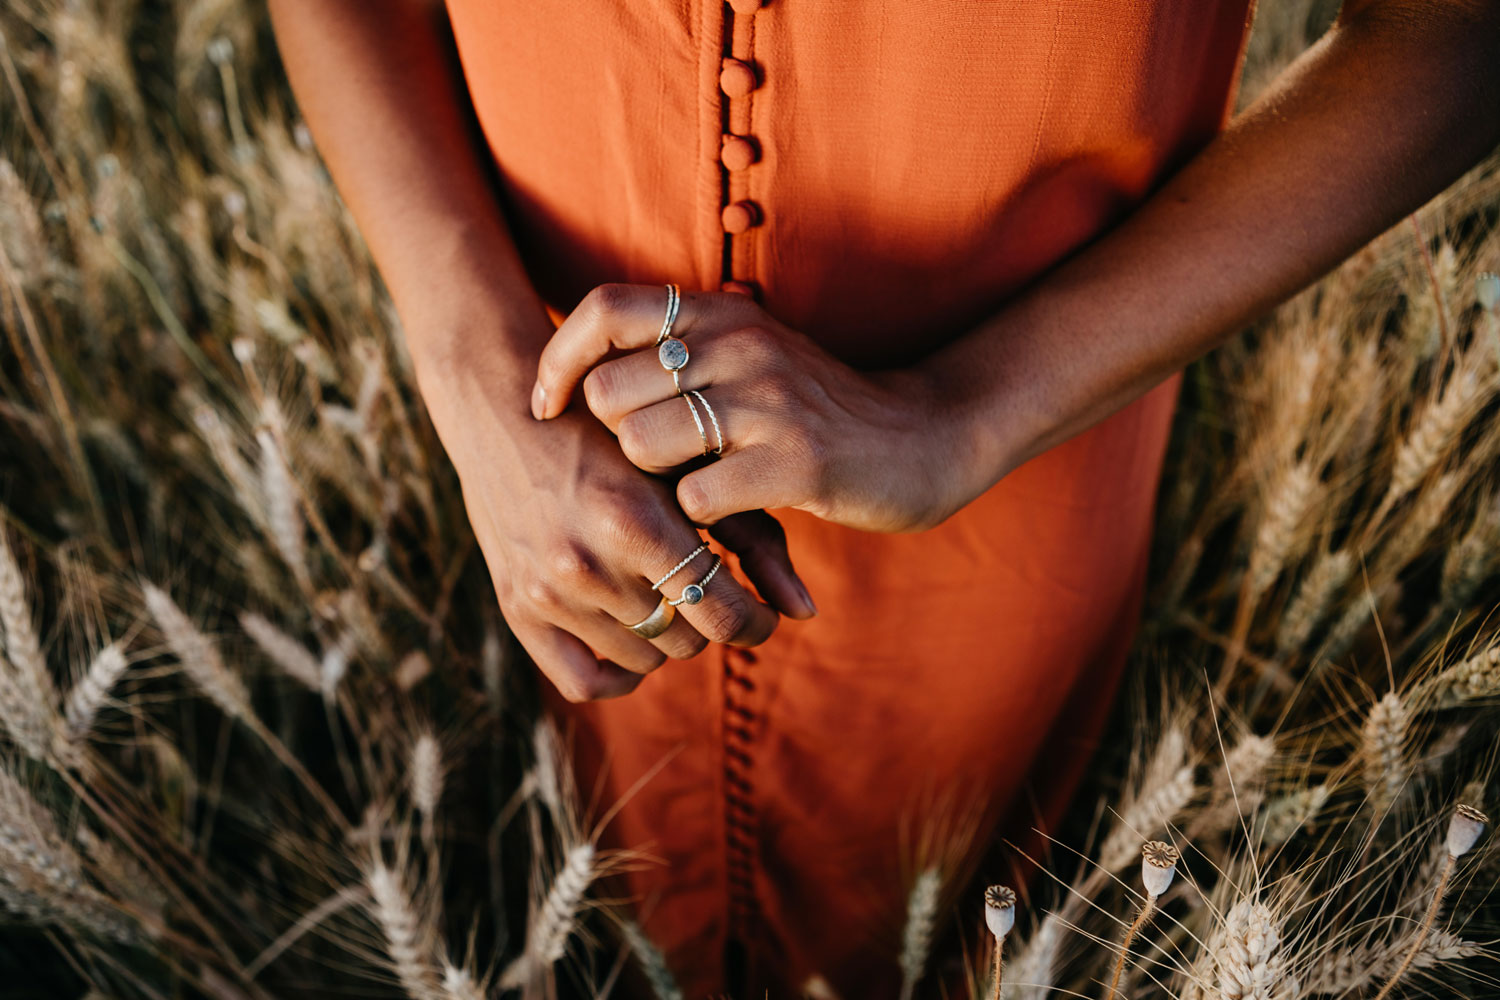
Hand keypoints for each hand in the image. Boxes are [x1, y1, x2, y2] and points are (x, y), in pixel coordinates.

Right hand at [413, 318, 817, 703]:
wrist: (504, 412)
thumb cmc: (615, 431)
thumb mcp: (686, 469)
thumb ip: (755, 537)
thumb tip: (806, 611)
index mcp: (635, 521)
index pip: (723, 615)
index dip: (755, 623)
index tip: (760, 614)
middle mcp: (586, 564)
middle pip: (688, 641)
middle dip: (706, 618)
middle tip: (703, 585)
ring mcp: (547, 593)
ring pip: (645, 660)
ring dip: (665, 634)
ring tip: (661, 591)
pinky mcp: (516, 609)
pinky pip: (587, 681)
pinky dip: (619, 669)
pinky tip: (630, 631)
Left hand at [532, 284, 974, 532]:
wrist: (922, 437)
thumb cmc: (815, 409)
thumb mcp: (749, 358)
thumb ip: (680, 351)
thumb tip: (578, 372)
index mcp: (722, 314)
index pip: (604, 308)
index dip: (558, 359)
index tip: (548, 407)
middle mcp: (742, 346)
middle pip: (610, 392)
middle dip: (611, 442)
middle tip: (645, 466)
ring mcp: (770, 403)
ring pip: (643, 446)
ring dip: (653, 483)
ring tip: (690, 488)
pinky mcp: (797, 464)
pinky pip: (696, 498)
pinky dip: (699, 518)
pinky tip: (728, 513)